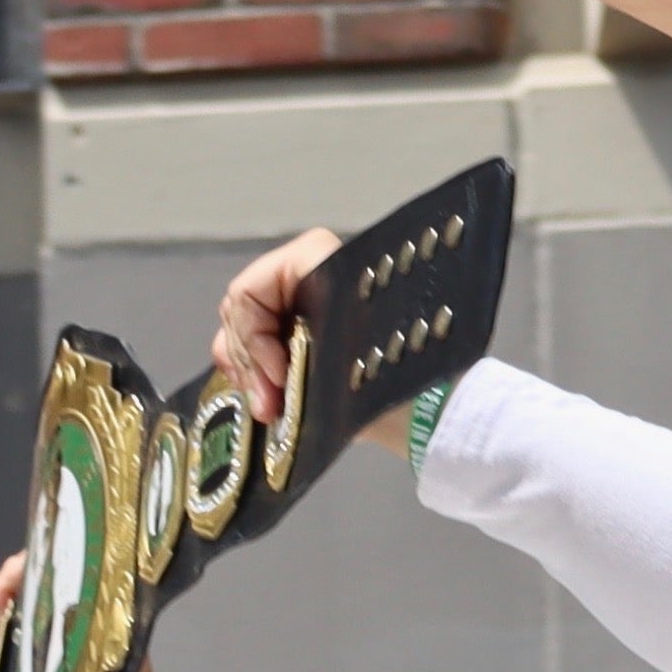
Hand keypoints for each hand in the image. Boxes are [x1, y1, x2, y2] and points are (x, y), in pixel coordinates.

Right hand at [212, 224, 418, 455]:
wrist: (430, 405)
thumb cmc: (394, 367)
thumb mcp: (343, 340)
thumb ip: (290, 338)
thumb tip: (255, 360)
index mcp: (315, 262)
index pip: (248, 291)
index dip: (252, 335)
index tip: (276, 376)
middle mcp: (304, 279)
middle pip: (241, 314)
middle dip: (249, 361)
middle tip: (268, 403)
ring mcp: (299, 310)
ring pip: (242, 334)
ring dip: (248, 373)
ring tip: (269, 408)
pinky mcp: (300, 341)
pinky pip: (255, 352)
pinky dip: (253, 377)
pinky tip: (266, 404)